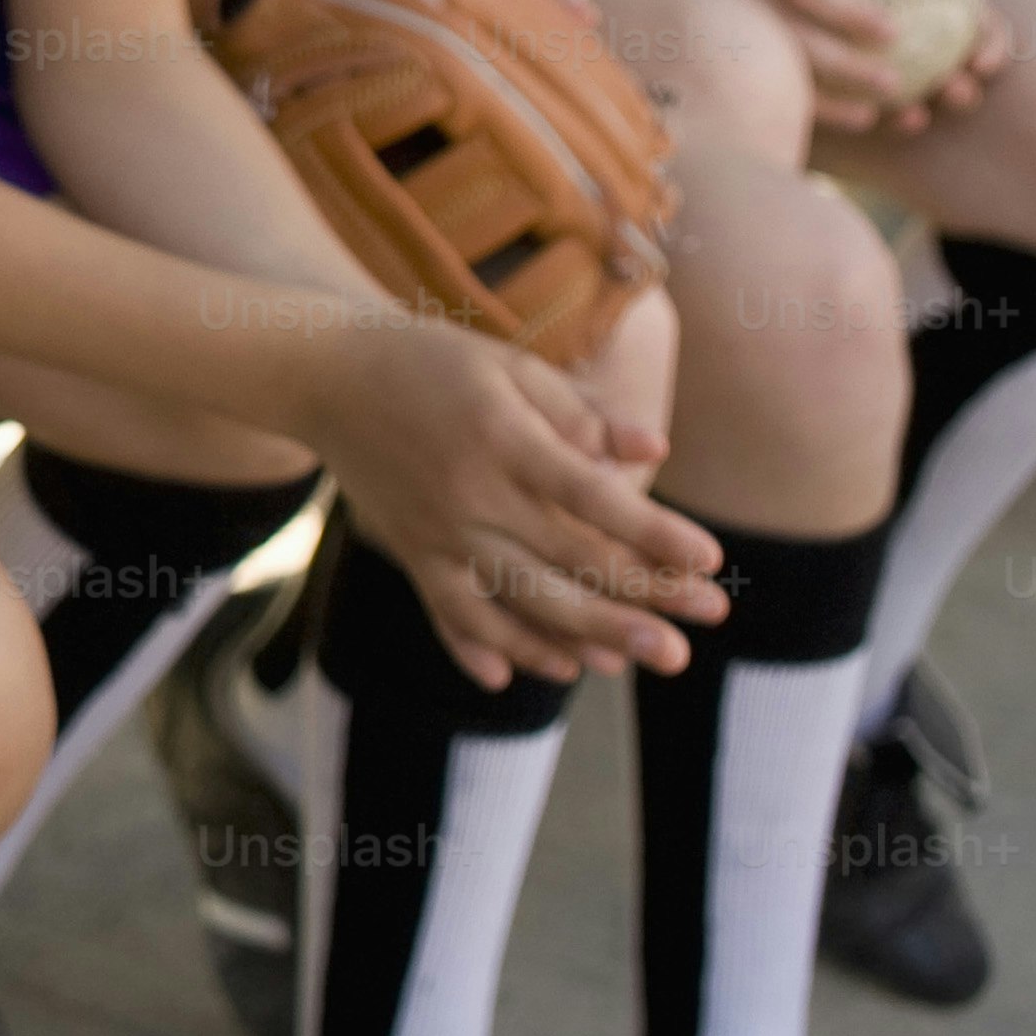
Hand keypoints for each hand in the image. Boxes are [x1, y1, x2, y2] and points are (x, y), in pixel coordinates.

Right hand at [294, 315, 722, 688]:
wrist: (325, 376)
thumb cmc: (430, 361)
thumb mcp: (509, 366)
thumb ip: (581, 412)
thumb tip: (654, 446)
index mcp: (502, 439)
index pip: (591, 496)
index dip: (653, 532)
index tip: (710, 560)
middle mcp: (470, 494)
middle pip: (566, 561)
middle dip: (639, 600)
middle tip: (700, 630)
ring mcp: (436, 532)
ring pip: (517, 600)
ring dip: (583, 637)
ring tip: (639, 662)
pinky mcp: (410, 552)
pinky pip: (451, 613)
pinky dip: (486, 649)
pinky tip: (532, 675)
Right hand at [569, 0, 994, 133]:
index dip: (841, 8)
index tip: (892, 30)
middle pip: (785, 36)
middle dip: (839, 67)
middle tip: (896, 84)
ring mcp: (714, 10)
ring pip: (773, 66)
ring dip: (823, 98)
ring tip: (877, 115)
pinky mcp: (709, 29)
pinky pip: (758, 71)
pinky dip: (802, 99)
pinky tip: (849, 116)